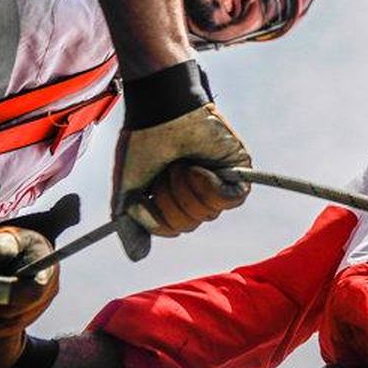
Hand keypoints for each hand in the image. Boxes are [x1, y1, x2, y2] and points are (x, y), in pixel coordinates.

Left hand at [0, 194, 78, 367]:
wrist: (15, 261)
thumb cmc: (20, 240)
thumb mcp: (28, 227)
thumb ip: (44, 220)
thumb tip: (74, 202)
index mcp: (46, 278)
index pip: (26, 293)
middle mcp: (38, 304)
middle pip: (2, 314)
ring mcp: (22, 319)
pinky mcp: (5, 327)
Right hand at [111, 102, 250, 259]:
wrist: (161, 111)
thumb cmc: (143, 143)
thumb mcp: (129, 188)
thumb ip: (131, 222)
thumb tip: (138, 256)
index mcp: (174, 196)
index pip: (172, 228)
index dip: (157, 219)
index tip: (144, 195)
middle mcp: (197, 191)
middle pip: (189, 223)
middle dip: (171, 199)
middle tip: (166, 171)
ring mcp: (219, 181)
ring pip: (207, 212)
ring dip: (187, 187)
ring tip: (182, 162)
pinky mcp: (238, 169)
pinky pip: (230, 198)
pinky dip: (209, 185)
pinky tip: (200, 167)